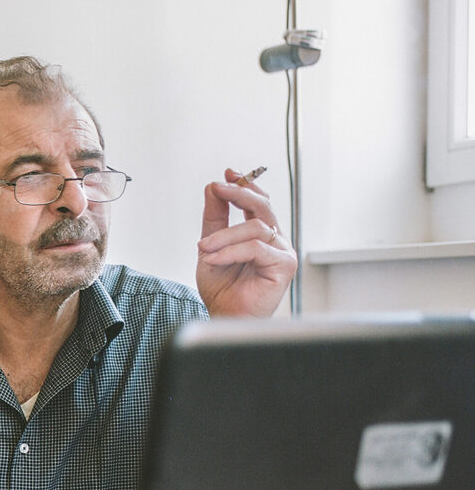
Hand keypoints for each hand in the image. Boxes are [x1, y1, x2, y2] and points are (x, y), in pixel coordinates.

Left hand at [195, 168, 297, 316]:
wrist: (225, 315)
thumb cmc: (222, 288)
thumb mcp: (210, 246)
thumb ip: (214, 218)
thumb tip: (213, 188)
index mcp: (259, 234)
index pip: (257, 202)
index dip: (244, 185)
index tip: (227, 174)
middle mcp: (274, 240)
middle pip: (263, 205)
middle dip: (239, 193)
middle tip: (218, 188)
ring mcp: (282, 251)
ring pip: (255, 228)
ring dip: (224, 236)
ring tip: (204, 248)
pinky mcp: (285, 265)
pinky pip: (256, 248)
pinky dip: (231, 251)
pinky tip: (214, 259)